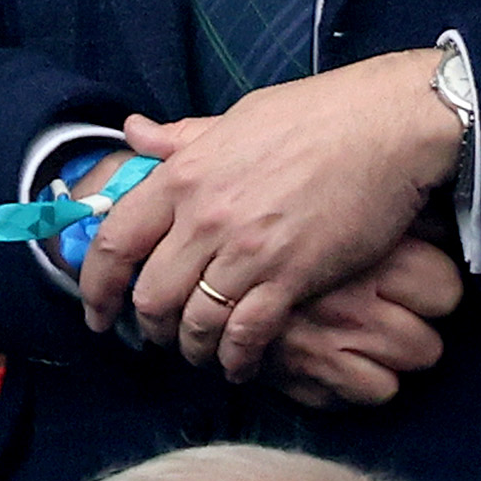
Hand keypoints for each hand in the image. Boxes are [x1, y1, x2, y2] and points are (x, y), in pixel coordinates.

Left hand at [75, 47, 461, 378]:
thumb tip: (134, 131)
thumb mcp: (234, 118)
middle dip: (146, 326)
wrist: (385, 127)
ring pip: (195, 320)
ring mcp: (246, 250)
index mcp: (183, 175)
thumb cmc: (314, 116)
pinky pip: (247, 332)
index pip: (115, 241)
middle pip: (150, 293)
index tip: (95, 308)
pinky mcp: (291, 276)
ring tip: (196, 353)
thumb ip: (181, 138)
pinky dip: (236, 357)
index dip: (96, 284)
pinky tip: (238, 364)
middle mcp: (204, 217)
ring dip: (190, 347)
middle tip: (153, 338)